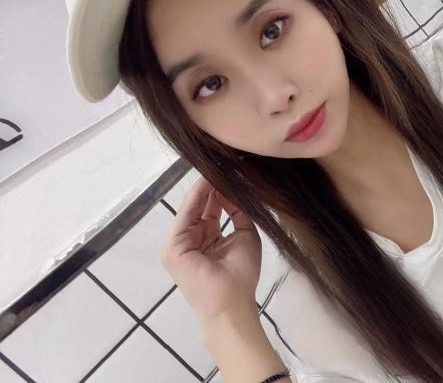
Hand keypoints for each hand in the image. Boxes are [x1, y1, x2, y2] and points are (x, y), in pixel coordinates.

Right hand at [160, 175, 262, 323]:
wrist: (231, 301)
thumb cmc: (241, 274)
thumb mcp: (245, 235)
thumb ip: (238, 213)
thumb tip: (234, 192)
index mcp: (210, 241)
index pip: (212, 211)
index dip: (220, 192)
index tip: (230, 173)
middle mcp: (193, 240)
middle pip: (201, 208)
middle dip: (212, 187)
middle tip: (222, 166)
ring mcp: (180, 244)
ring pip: (192, 209)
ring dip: (204, 189)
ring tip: (216, 169)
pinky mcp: (172, 247)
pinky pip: (185, 216)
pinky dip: (195, 198)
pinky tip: (207, 183)